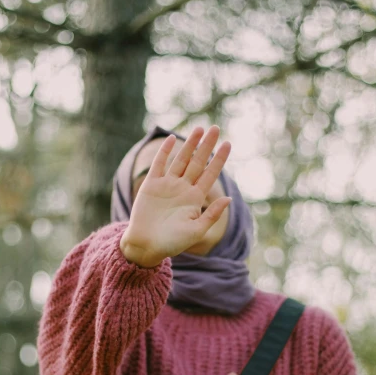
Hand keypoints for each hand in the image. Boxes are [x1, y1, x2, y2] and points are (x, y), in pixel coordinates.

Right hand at [121, 125, 231, 263]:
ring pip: (181, 160)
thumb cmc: (172, 243)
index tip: (228, 143)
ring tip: (199, 129)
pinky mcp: (151, 185)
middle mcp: (183, 189)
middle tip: (215, 128)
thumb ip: (212, 214)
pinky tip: (172, 139)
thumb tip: (229, 198)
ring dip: (189, 144)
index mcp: (195, 199)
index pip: (210, 174)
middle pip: (197, 162)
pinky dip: (165, 152)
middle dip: (206, 146)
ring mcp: (167, 185)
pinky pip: (159, 164)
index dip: (219, 159)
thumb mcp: (196, 231)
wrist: (146, 246)